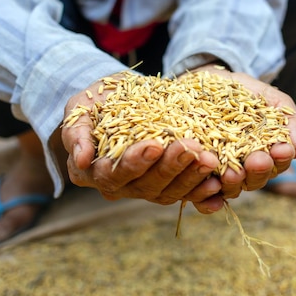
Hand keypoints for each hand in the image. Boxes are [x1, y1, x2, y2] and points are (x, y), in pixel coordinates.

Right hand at [61, 74, 226, 213]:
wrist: (124, 99)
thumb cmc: (98, 101)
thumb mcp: (81, 108)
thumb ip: (76, 132)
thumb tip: (82, 161)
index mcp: (95, 172)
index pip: (113, 174)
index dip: (134, 162)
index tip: (154, 143)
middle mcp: (121, 187)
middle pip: (146, 185)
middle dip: (170, 166)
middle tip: (191, 146)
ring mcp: (146, 188)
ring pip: (170, 192)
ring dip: (191, 177)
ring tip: (210, 159)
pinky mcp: (170, 185)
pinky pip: (187, 195)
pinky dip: (203, 193)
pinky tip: (218, 185)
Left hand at [186, 64, 295, 199]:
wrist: (205, 81)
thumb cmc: (244, 92)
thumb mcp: (270, 99)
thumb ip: (289, 120)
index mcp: (267, 154)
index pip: (278, 162)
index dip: (281, 158)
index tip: (281, 149)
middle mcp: (244, 169)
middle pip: (256, 180)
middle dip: (259, 170)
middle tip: (258, 161)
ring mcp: (219, 172)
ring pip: (230, 188)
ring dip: (233, 182)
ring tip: (231, 171)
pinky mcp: (195, 172)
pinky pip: (200, 193)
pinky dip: (205, 194)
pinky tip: (208, 185)